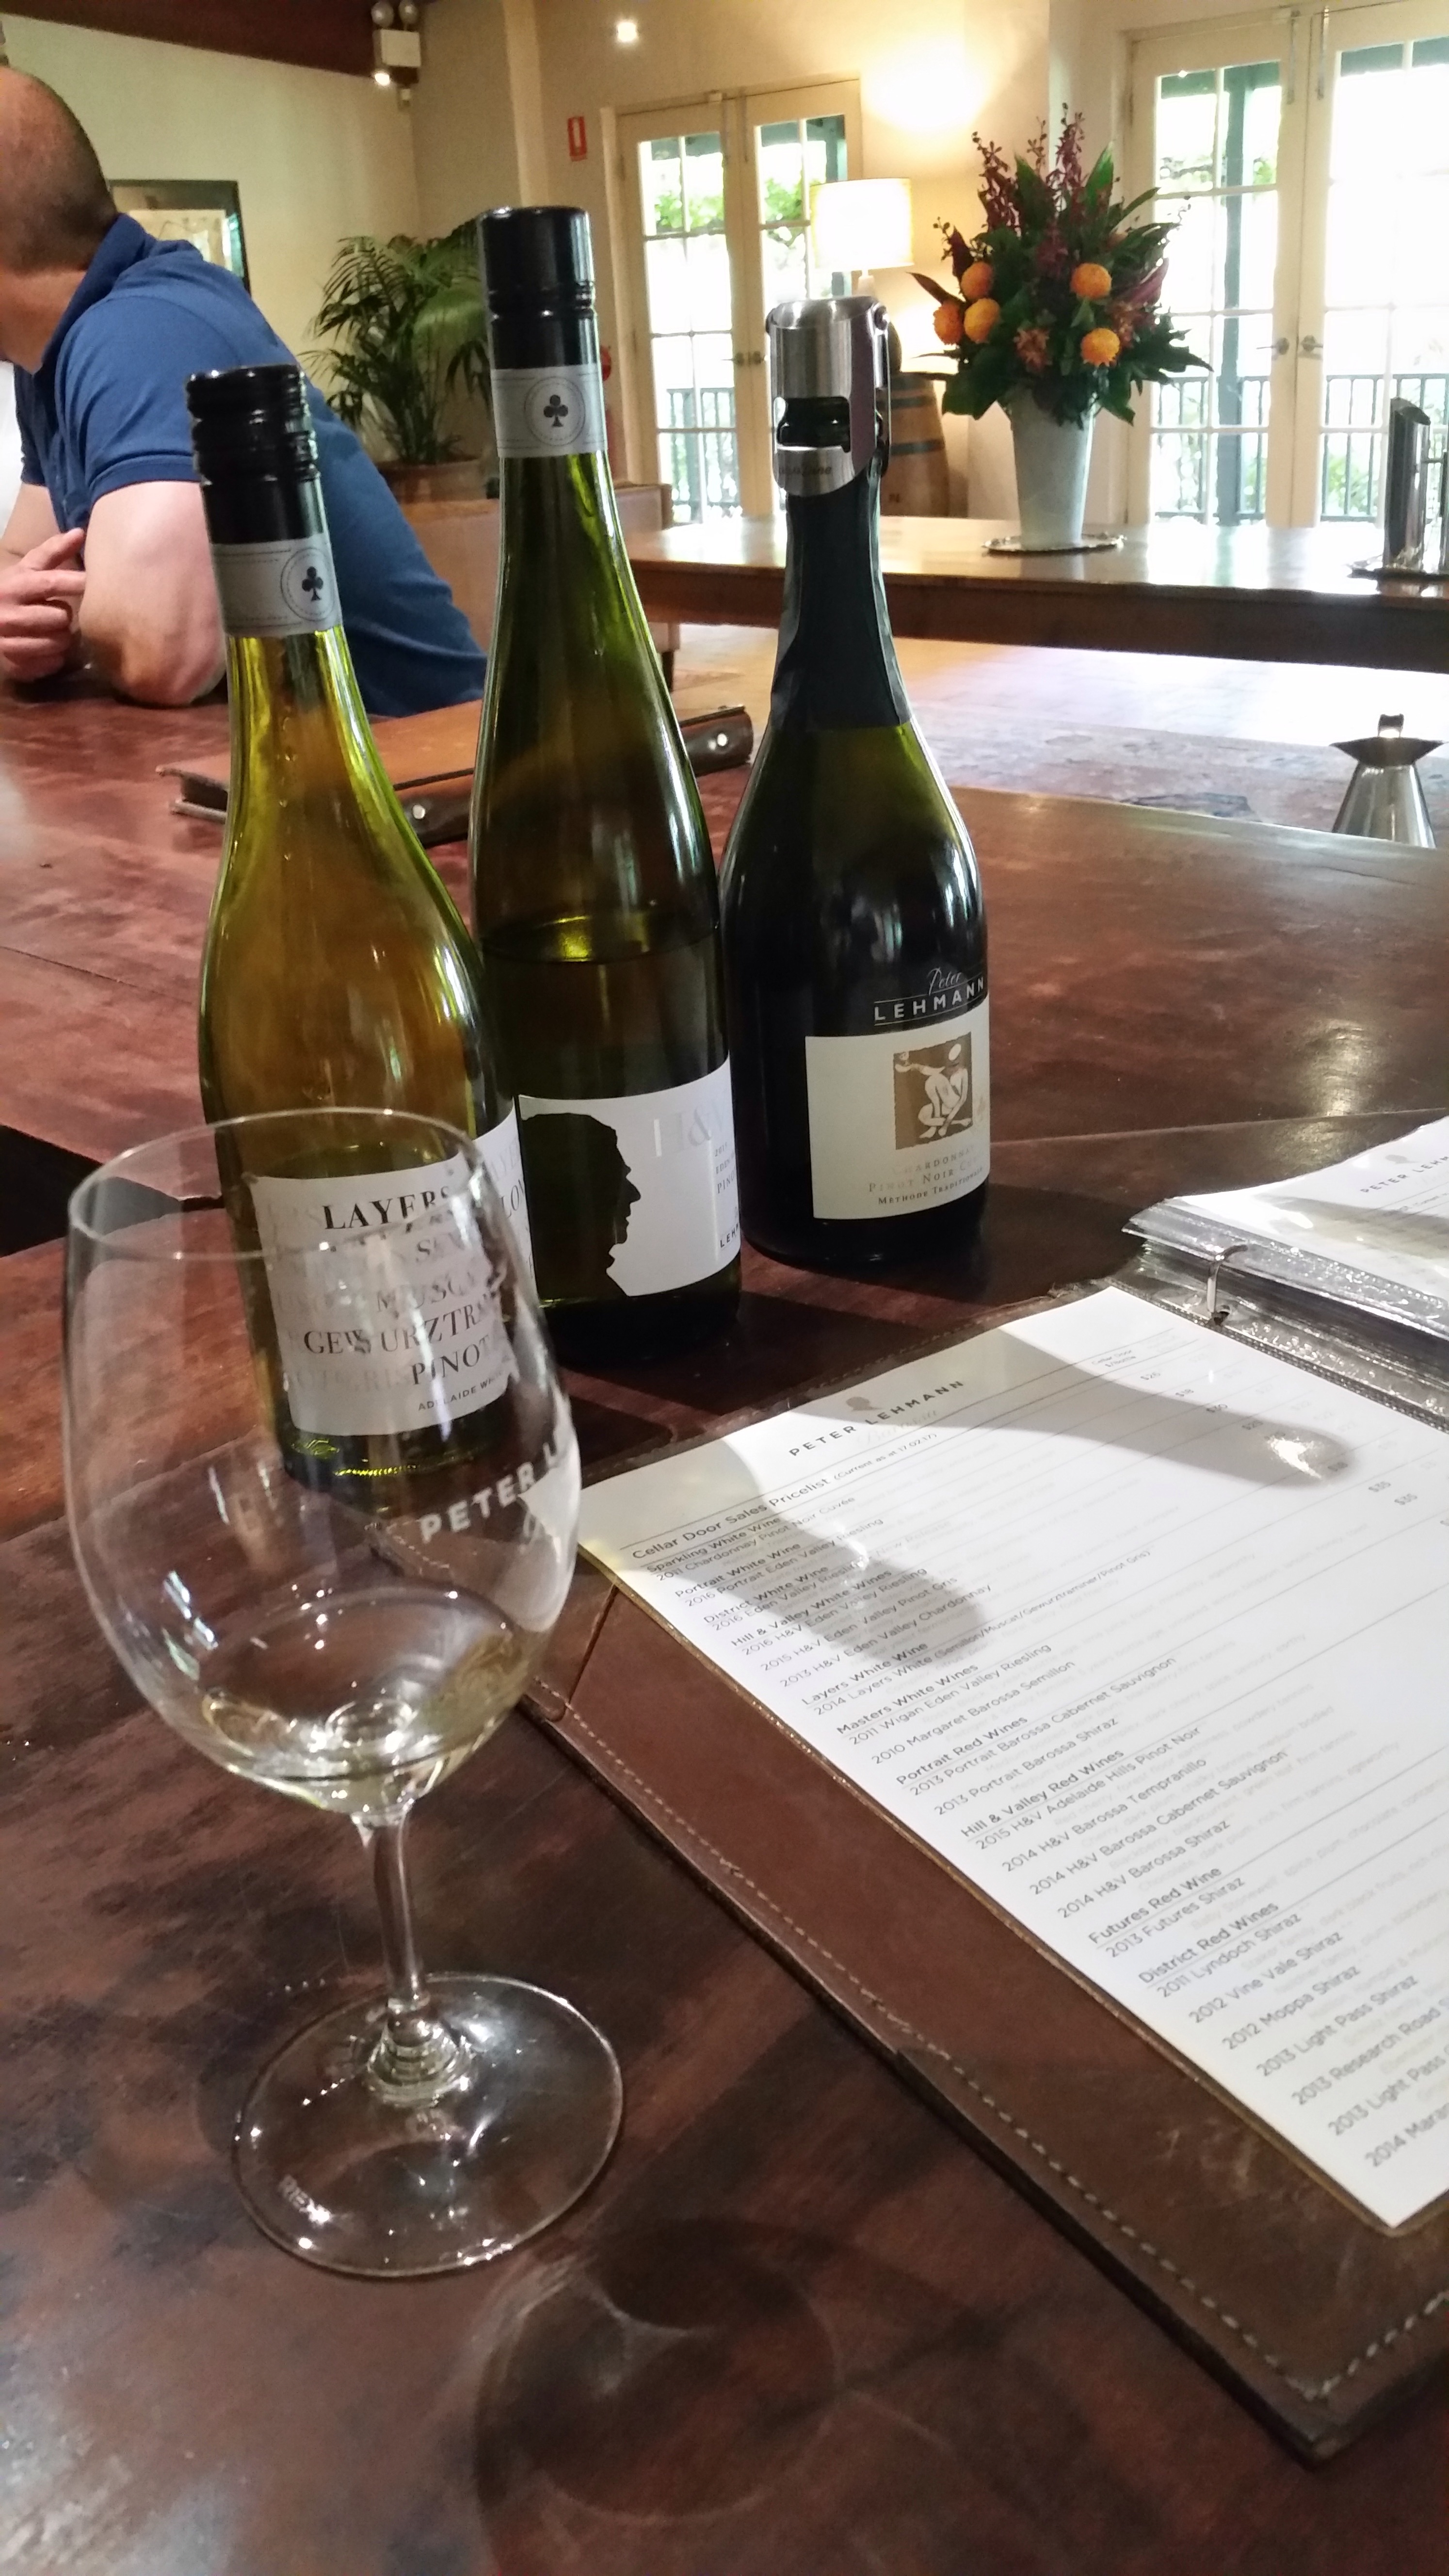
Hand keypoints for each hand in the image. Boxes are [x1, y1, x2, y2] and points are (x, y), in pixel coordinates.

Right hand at [0, 526, 86, 680]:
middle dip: (65, 615)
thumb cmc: (12, 593)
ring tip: (53, 630)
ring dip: (63, 638)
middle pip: (61, 617)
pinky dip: (55, 656)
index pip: (51, 583)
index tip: (94, 583)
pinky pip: (53, 662)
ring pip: (59, 642)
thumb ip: (52, 552)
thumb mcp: (27, 570)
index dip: (76, 583)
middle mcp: (9, 614)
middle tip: (58, 613)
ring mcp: (10, 642)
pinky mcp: (16, 665)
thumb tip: (80, 532)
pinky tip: (46, 648)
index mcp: (14, 586)